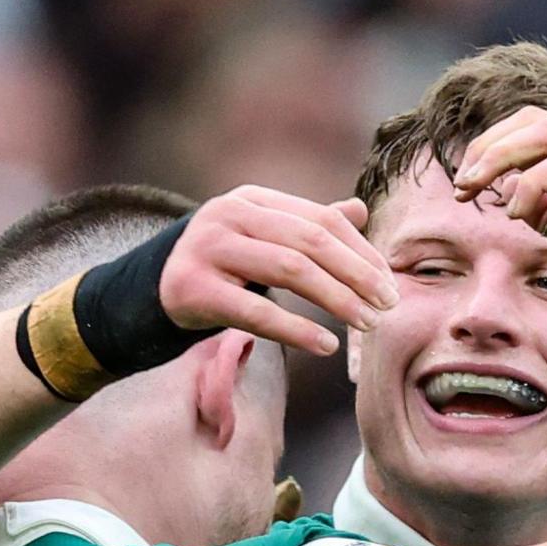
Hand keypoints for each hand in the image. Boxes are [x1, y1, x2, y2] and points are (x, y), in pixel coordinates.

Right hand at [158, 187, 396, 356]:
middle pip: (310, 242)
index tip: (391, 284)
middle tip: (389, 305)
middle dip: (357, 275)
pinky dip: (297, 330)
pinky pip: (256, 311)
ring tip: (367, 324)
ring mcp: (207, 248)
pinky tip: (326, 346)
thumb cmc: (225, 265)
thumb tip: (360, 209)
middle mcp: (227, 214)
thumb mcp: (265, 239)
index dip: (362, 253)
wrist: (156, 290)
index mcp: (252, 199)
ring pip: (289, 270)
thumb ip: (308, 226)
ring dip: (337, 300)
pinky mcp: (193, 288)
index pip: (321, 220)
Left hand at [451, 106, 546, 336]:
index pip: (532, 129)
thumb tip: (514, 196)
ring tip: (478, 191)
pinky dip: (532, 182)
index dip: (491, 149)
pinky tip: (516, 211)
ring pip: (546, 131)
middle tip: (463, 186)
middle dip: (487, 148)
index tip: (466, 188)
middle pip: (532, 120)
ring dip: (500, 157)